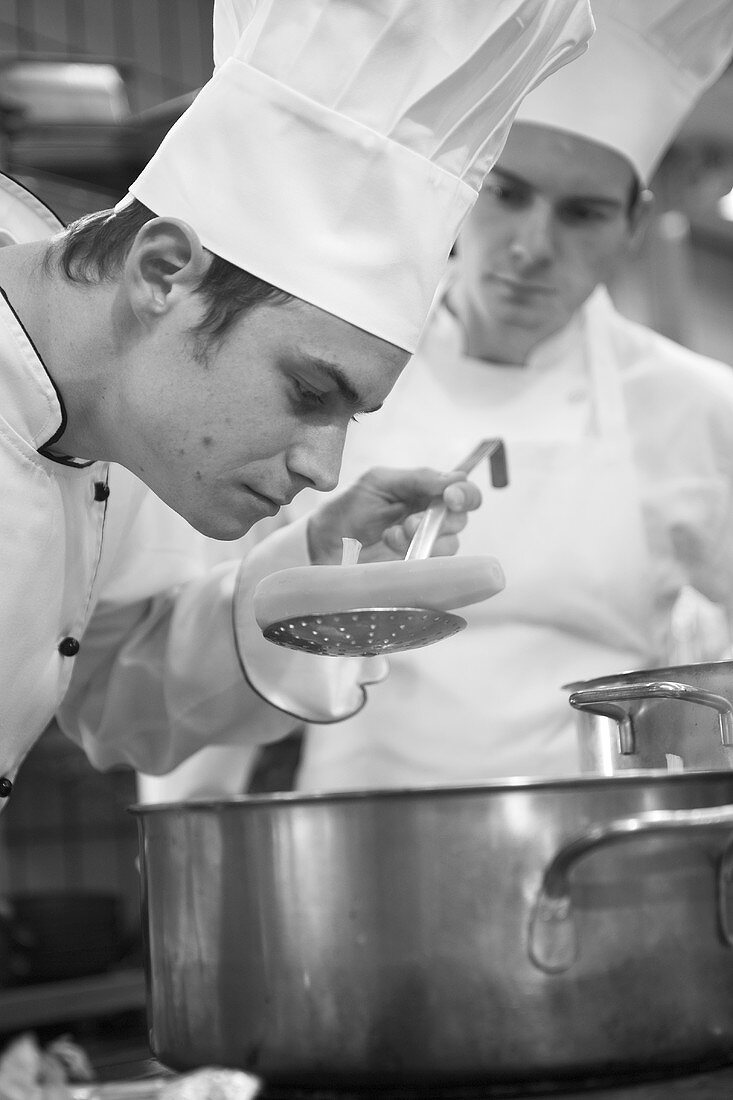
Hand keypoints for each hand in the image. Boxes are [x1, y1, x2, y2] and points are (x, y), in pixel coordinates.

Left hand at [306, 466, 481, 564]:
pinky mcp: (416, 569)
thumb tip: (454, 480)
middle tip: (410, 523)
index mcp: (425, 492)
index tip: (450, 497)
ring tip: (390, 536)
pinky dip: (416, 557)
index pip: (463, 491)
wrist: (322, 544)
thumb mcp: (378, 483)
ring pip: (450, 544)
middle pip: (462, 519)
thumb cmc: (348, 508)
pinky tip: (390, 550)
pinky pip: (435, 567)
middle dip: (440, 520)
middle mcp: (431, 519)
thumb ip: (417, 478)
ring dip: (422, 539)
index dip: (465, 494)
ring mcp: (424, 546)